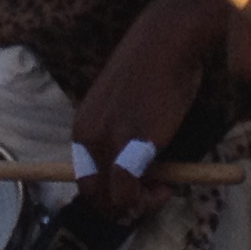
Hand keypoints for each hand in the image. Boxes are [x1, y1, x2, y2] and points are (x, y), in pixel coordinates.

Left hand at [72, 0, 225, 223]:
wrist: (165, 41)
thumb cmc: (152, 69)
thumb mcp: (124, 108)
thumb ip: (121, 136)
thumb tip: (135, 171)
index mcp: (82, 128)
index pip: (85, 179)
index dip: (109, 194)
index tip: (137, 189)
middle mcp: (89, 137)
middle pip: (94, 195)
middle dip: (121, 208)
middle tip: (152, 195)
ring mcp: (109, 141)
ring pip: (111, 200)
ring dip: (138, 206)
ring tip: (163, 190)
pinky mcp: (132, 143)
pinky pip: (128, 190)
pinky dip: (147, 199)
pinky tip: (168, 186)